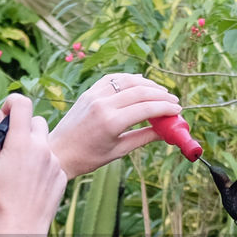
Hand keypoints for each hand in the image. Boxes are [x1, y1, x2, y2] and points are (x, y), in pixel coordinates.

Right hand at [0, 95, 66, 235]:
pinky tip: (29, 183)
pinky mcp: (61, 177)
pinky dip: (41, 166)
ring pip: (44, 143)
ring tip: (18, 170)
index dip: (12, 103)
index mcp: (21, 142)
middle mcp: (42, 149)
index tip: (6, 112)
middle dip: (23, 128)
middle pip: (36, 122)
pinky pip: (51, 162)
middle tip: (10, 146)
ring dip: (33, 148)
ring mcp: (54, 163)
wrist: (18, 228)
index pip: (22, 104)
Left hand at [48, 74, 181, 177]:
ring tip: (161, 92)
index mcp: (111, 122)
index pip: (147, 108)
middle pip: (140, 92)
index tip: (178, 109)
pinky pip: (113, 79)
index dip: (166, 108)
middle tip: (174, 101)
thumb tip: (165, 132)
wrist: (58, 152)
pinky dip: (129, 79)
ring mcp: (94, 95)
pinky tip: (140, 83)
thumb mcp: (118, 151)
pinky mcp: (88, 92)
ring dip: (147, 84)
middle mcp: (103, 104)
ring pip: (128, 81)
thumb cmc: (88, 157)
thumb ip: (143, 138)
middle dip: (161, 95)